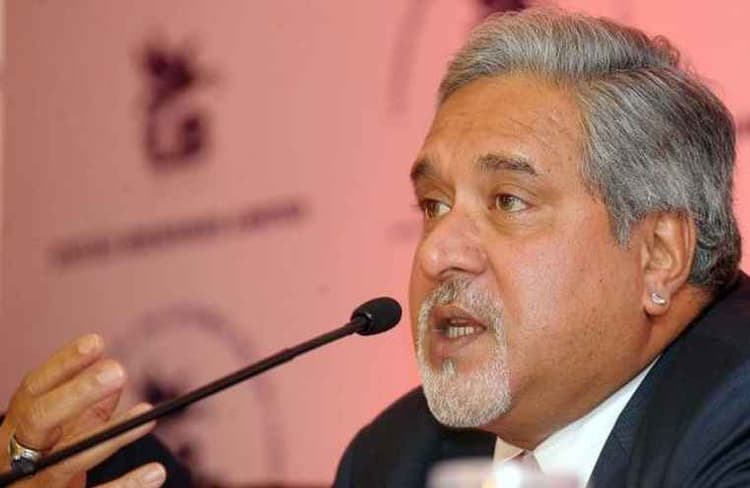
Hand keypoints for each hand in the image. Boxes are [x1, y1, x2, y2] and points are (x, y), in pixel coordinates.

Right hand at [0, 334, 164, 486]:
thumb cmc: (44, 468)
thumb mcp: (60, 438)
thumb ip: (86, 412)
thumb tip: (115, 377)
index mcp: (14, 430)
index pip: (33, 390)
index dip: (62, 365)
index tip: (97, 341)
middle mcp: (15, 457)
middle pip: (39, 420)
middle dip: (76, 393)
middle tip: (118, 370)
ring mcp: (34, 487)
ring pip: (68, 461)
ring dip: (111, 436)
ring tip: (148, 415)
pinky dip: (125, 487)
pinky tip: (156, 473)